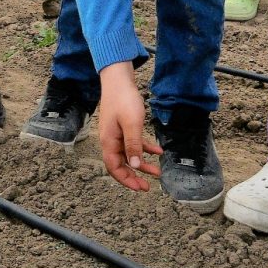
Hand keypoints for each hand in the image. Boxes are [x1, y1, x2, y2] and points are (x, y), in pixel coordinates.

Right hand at [96, 66, 160, 192]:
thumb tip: (135, 166)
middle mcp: (111, 140)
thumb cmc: (124, 100)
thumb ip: (134, 146)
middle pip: (121, 164)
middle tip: (147, 187)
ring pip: (129, 155)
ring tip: (157, 172)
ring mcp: (117, 134)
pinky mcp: (123, 126)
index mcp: (109, 142)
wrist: (119, 79)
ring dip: (142, 164)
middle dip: (134, 176)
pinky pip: (134, 143)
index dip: (126, 180)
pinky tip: (158, 151)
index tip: (140, 187)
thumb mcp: (132, 124)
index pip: (114, 168)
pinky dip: (145, 148)